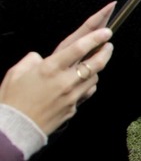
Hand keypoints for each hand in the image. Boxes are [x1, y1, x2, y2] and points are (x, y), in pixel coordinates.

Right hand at [0, 3, 115, 133]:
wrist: (15, 128)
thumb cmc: (13, 99)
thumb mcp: (16, 73)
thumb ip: (31, 60)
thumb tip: (40, 58)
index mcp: (50, 68)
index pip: (79, 48)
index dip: (95, 38)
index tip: (106, 32)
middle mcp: (65, 81)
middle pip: (96, 63)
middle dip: (106, 51)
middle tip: (109, 45)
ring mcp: (72, 96)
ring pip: (94, 77)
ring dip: (96, 68)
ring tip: (93, 62)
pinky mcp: (74, 107)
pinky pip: (87, 92)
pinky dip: (88, 85)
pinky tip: (83, 82)